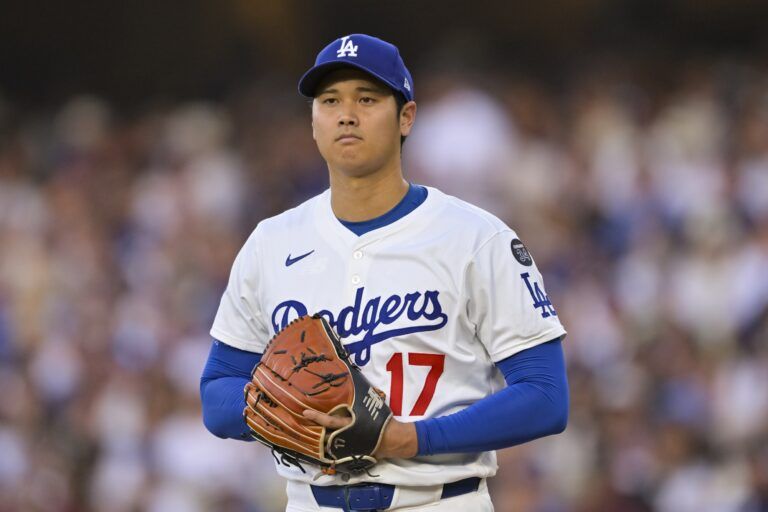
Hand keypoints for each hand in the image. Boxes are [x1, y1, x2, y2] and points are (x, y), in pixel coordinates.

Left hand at [303, 410, 417, 458]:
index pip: (328, 421)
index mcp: (349, 423)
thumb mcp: (370, 405)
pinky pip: (336, 450)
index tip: (305, 413)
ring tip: (311, 433)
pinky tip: (325, 443)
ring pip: (328, 444)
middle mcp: (345, 436)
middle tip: (305, 423)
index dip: (316, 417)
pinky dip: (330, 447)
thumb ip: (359, 399)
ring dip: (321, 440)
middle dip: (314, 431)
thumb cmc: (381, 419)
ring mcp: (346, 447)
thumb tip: (352, 379)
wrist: (392, 439)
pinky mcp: (350, 454)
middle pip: (324, 435)